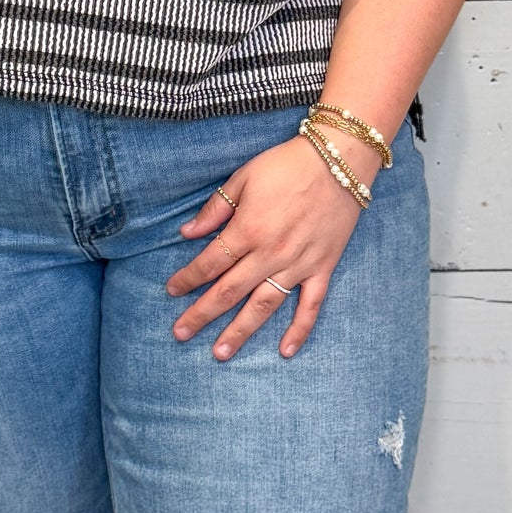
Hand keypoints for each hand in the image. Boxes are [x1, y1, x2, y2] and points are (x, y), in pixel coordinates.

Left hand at [165, 130, 378, 360]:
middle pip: (229, 292)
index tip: (172, 291)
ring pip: (263, 305)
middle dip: (202, 314)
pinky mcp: (322, 267)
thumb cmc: (288, 164)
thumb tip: (187, 232)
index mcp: (247, 230)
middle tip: (181, 333)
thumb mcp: (244, 178)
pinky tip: (285, 351)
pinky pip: (310, 305)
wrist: (339, 159)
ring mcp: (297, 264)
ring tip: (220, 353)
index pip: (210, 263)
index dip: (187, 279)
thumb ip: (216, 209)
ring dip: (240, 331)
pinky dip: (299, 330)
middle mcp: (270, 253)